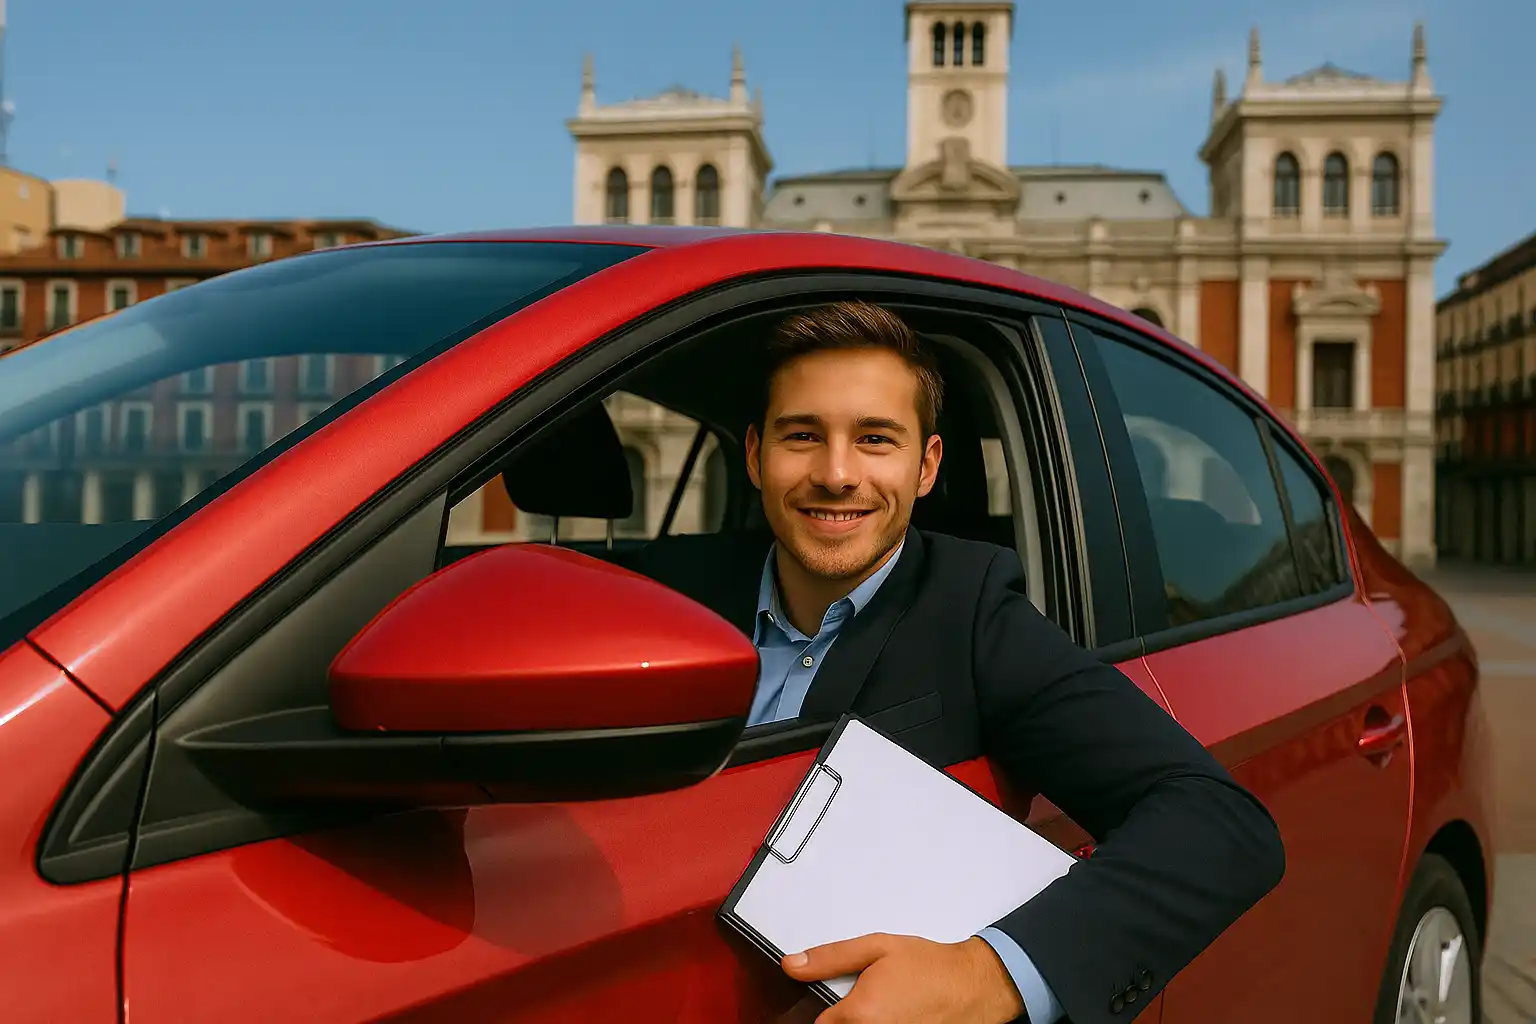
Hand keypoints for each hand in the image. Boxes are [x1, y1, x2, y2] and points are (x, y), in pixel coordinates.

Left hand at [781, 933, 1025, 1022]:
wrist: (973, 986)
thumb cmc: (929, 967)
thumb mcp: (876, 948)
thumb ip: (830, 958)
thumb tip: (793, 965)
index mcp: (859, 1014)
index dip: (823, 1011)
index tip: (836, 1001)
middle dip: (846, 1019)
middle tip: (868, 1001)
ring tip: (886, 1007)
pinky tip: (898, 1015)